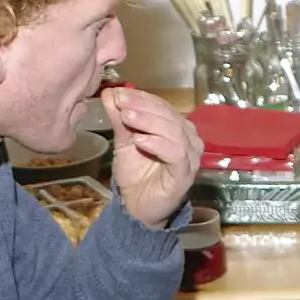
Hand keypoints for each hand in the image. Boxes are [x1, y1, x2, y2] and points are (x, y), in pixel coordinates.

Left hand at [102, 88, 203, 228]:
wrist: (137, 208)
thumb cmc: (136, 175)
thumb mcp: (124, 141)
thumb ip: (119, 118)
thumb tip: (109, 91)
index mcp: (177, 127)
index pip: (162, 105)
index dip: (141, 97)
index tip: (119, 93)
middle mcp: (189, 139)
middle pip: (169, 115)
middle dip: (143, 106)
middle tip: (121, 102)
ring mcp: (190, 157)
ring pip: (174, 131)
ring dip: (149, 121)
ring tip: (126, 118)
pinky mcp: (186, 173)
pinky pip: (176, 153)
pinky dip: (157, 143)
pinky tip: (139, 140)